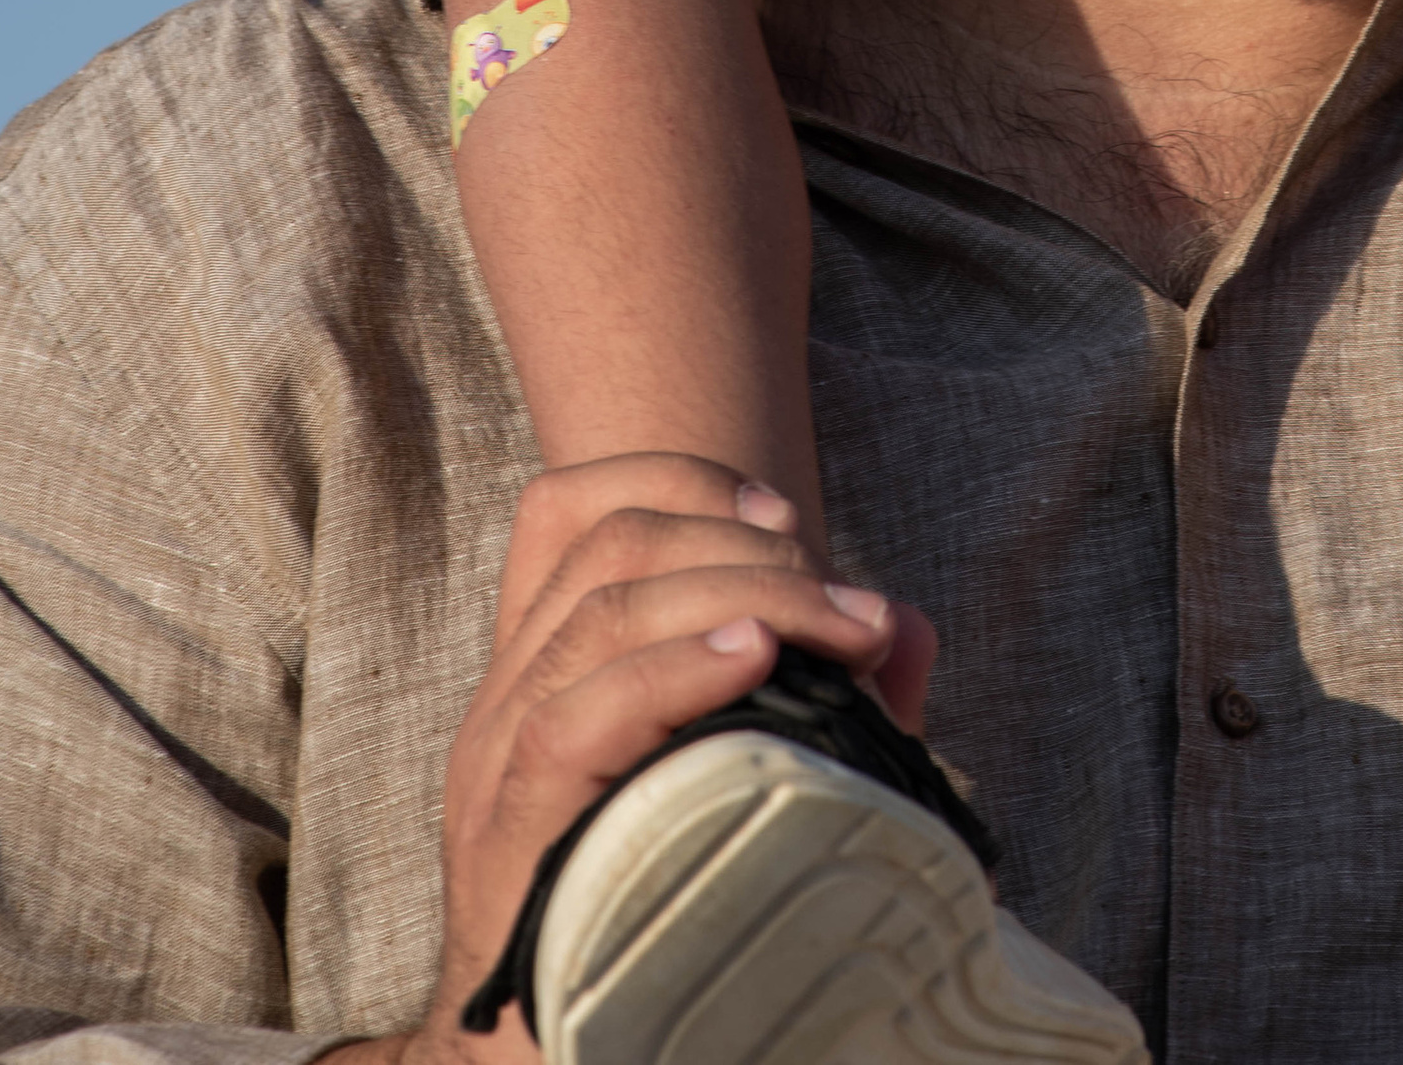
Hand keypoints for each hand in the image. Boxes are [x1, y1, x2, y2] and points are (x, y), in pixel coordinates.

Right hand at [406, 451, 932, 1064]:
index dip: (680, 480)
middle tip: (850, 606)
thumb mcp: (747, 784)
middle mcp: (505, 704)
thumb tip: (907, 625)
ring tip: (841, 630)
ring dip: (744, 595)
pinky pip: (573, 721)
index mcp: (542, 676)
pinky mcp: (509, 842)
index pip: (567, 511)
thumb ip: (827, 702)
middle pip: (612, 545)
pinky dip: (672, 671)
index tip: (784, 518)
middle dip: (746, 543)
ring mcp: (495, 771)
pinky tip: (755, 661)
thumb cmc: (662, 922)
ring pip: (604, 613)